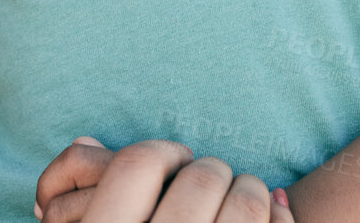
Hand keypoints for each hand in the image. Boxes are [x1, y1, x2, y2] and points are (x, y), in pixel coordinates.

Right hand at [35, 136, 292, 222]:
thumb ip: (81, 202)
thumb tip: (87, 144)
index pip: (137, 164)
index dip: (161, 153)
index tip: (174, 161)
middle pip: (199, 179)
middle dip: (212, 170)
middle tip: (213, 178)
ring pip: (246, 204)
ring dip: (251, 190)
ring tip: (246, 195)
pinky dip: (278, 218)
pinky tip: (270, 215)